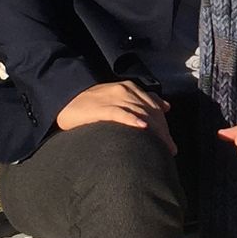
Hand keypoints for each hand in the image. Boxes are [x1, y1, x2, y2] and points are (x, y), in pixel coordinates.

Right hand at [55, 80, 174, 150]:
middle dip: (162, 131)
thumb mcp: (119, 98)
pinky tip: (142, 128)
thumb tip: (166, 106)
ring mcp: (113, 98)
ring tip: (162, 146)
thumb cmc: (93, 103)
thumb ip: (141, 101)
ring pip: (139, 113)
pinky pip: (119, 113)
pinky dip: (132, 120)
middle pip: (149, 111)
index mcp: (131, 89)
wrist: (66, 99)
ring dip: (153, 130)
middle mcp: (125, 91)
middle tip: (170, 149)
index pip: (154, 107)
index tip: (170, 143)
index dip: (164, 125)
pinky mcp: (101, 107)